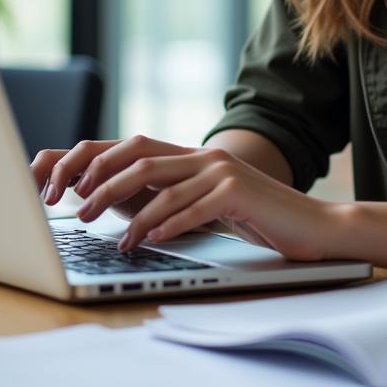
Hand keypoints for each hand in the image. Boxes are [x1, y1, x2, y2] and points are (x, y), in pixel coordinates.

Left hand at [33, 135, 338, 259]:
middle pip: (140, 160)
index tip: (71, 186)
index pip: (135, 146)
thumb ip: (178, 196)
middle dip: (103, 184)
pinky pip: (194, 208)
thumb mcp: (212, 202)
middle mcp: (205, 156)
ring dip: (132, 216)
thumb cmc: (260, 218)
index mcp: (194, 156)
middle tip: (79, 210)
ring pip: (163, 187)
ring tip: (117, 240)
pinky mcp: (239, 193)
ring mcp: (223, 171)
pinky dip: (169, 224)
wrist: (314, 225)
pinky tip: (152, 239)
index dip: (99, 162)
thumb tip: (128, 210)